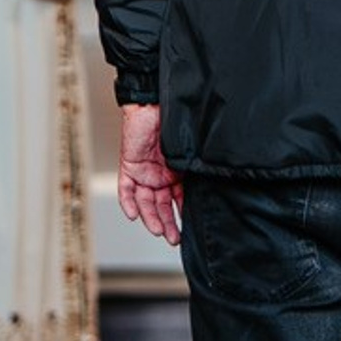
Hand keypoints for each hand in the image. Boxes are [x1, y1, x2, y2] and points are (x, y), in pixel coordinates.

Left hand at [118, 103, 183, 245]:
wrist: (153, 102)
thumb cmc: (174, 118)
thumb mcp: (189, 149)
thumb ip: (196, 166)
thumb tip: (215, 182)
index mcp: (178, 171)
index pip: (179, 198)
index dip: (183, 214)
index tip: (189, 229)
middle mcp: (161, 174)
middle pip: (162, 205)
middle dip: (168, 223)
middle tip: (174, 238)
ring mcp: (145, 172)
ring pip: (146, 202)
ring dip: (151, 217)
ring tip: (159, 231)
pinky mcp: (129, 166)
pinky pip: (126, 189)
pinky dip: (128, 203)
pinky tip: (134, 216)